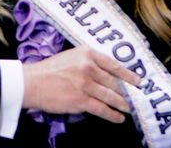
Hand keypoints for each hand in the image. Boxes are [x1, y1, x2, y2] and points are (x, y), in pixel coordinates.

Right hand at [22, 45, 140, 122]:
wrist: (32, 83)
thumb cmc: (49, 70)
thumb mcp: (70, 57)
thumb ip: (88, 61)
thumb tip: (107, 73)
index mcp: (87, 54)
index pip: (113, 64)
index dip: (128, 75)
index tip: (138, 81)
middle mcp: (89, 67)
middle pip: (114, 82)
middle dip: (128, 92)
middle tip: (137, 98)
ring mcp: (86, 84)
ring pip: (111, 96)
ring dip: (123, 104)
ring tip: (130, 109)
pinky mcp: (81, 100)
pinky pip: (102, 109)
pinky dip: (113, 115)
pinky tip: (119, 117)